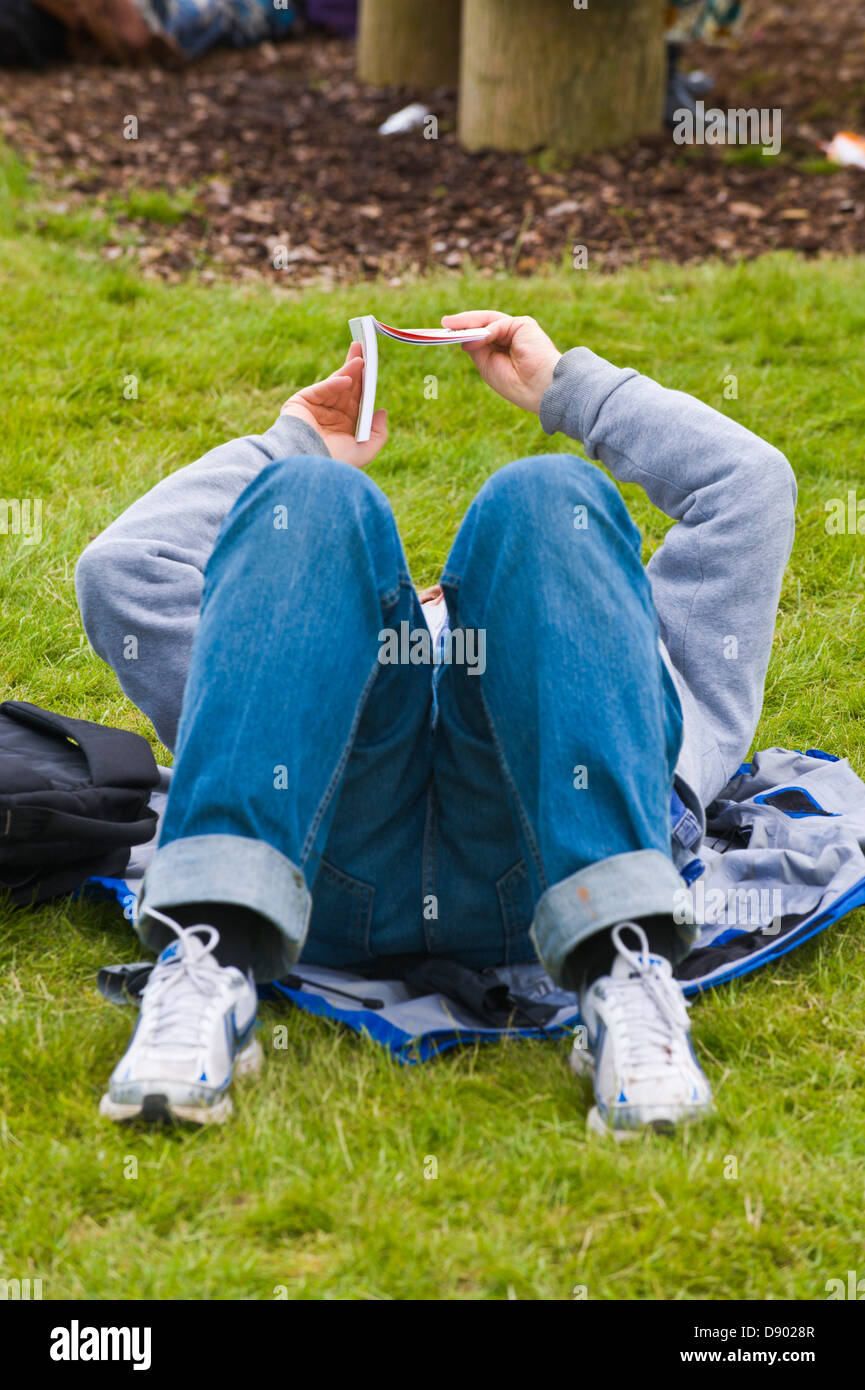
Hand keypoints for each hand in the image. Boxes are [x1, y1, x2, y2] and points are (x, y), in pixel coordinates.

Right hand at [281, 342, 386, 467]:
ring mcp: (316, 407)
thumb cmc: (335, 462)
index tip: (373, 370)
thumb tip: (382, 412)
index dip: (366, 384)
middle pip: (347, 387)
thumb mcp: (364, 450)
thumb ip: (377, 433)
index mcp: (343, 426)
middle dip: (357, 369)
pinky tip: (347, 379)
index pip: (357, 400)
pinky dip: (334, 384)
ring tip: (361, 358)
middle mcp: (330, 415)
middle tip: (366, 349)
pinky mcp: (302, 402)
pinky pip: (322, 389)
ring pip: (335, 384)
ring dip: (348, 371)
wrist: (307, 468)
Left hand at [441, 310, 560, 413]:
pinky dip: (486, 329)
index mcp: (504, 351)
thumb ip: (477, 349)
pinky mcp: (524, 324)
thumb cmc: (516, 384)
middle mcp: (511, 338)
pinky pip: (499, 323)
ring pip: (488, 321)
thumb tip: (463, 337)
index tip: (446, 332)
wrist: (539, 387)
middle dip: (463, 324)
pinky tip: (474, 335)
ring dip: (468, 321)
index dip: (465, 334)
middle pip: (482, 326)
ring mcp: (518, 330)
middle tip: (445, 323)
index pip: (481, 337)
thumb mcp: (487, 366)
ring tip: (450, 324)